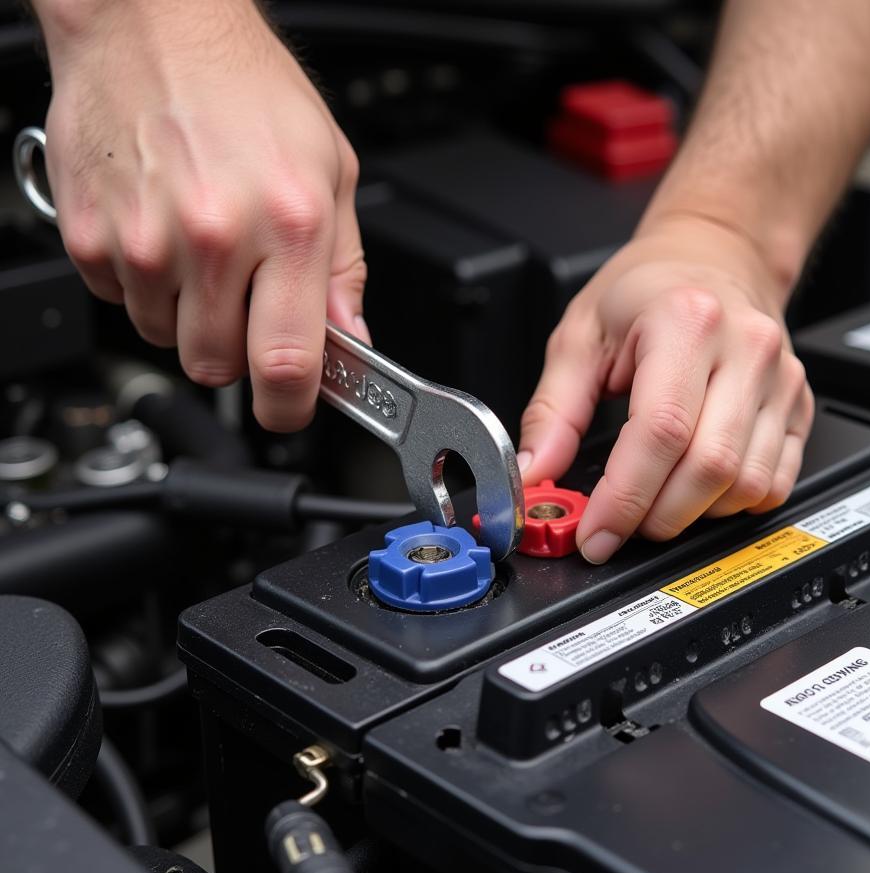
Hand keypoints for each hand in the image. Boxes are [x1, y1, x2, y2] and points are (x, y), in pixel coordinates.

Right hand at [42, 0, 364, 430]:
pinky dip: (143, 285)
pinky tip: (162, 232)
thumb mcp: (331, 170)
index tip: (291, 408)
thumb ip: (343, 268)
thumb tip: (350, 338)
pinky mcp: (90, 235)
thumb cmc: (244, 85)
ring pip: (166, 340)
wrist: (151, 20)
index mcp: (288, 225)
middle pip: (218, 367)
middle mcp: (214, 238)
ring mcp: (145, 240)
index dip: (291, 407)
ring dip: (188, 315)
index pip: (287, 364)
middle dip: (237, 352)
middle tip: (246, 300)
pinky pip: (120, 302)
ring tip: (203, 249)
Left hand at [517, 213, 813, 563]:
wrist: (714, 255)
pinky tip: (698, 491)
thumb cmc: (647, 289)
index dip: (624, 498)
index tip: (594, 532)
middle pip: (708, 468)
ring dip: (693, 514)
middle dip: (656, 517)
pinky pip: (776, 482)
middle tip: (619, 525)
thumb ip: (552, 412)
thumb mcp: (580, 335)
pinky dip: (733, 505)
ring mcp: (781, 379)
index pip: (660, 433)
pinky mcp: (800, 404)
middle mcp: (746, 349)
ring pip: (746, 484)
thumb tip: (535, 475)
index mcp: (687, 321)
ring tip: (655, 503)